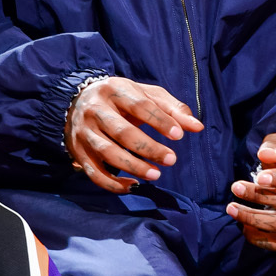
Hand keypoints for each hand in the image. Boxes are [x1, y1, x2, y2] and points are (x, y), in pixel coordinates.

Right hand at [65, 77, 202, 193]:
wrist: (77, 100)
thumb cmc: (122, 99)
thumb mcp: (146, 94)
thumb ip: (172, 109)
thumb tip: (198, 127)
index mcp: (115, 90)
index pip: (139, 106)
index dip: (160, 121)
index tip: (179, 135)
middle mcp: (95, 110)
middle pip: (122, 132)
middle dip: (148, 148)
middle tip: (172, 160)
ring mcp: (84, 132)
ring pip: (107, 152)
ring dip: (133, 166)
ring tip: (156, 174)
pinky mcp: (77, 151)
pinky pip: (93, 172)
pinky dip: (112, 183)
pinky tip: (133, 185)